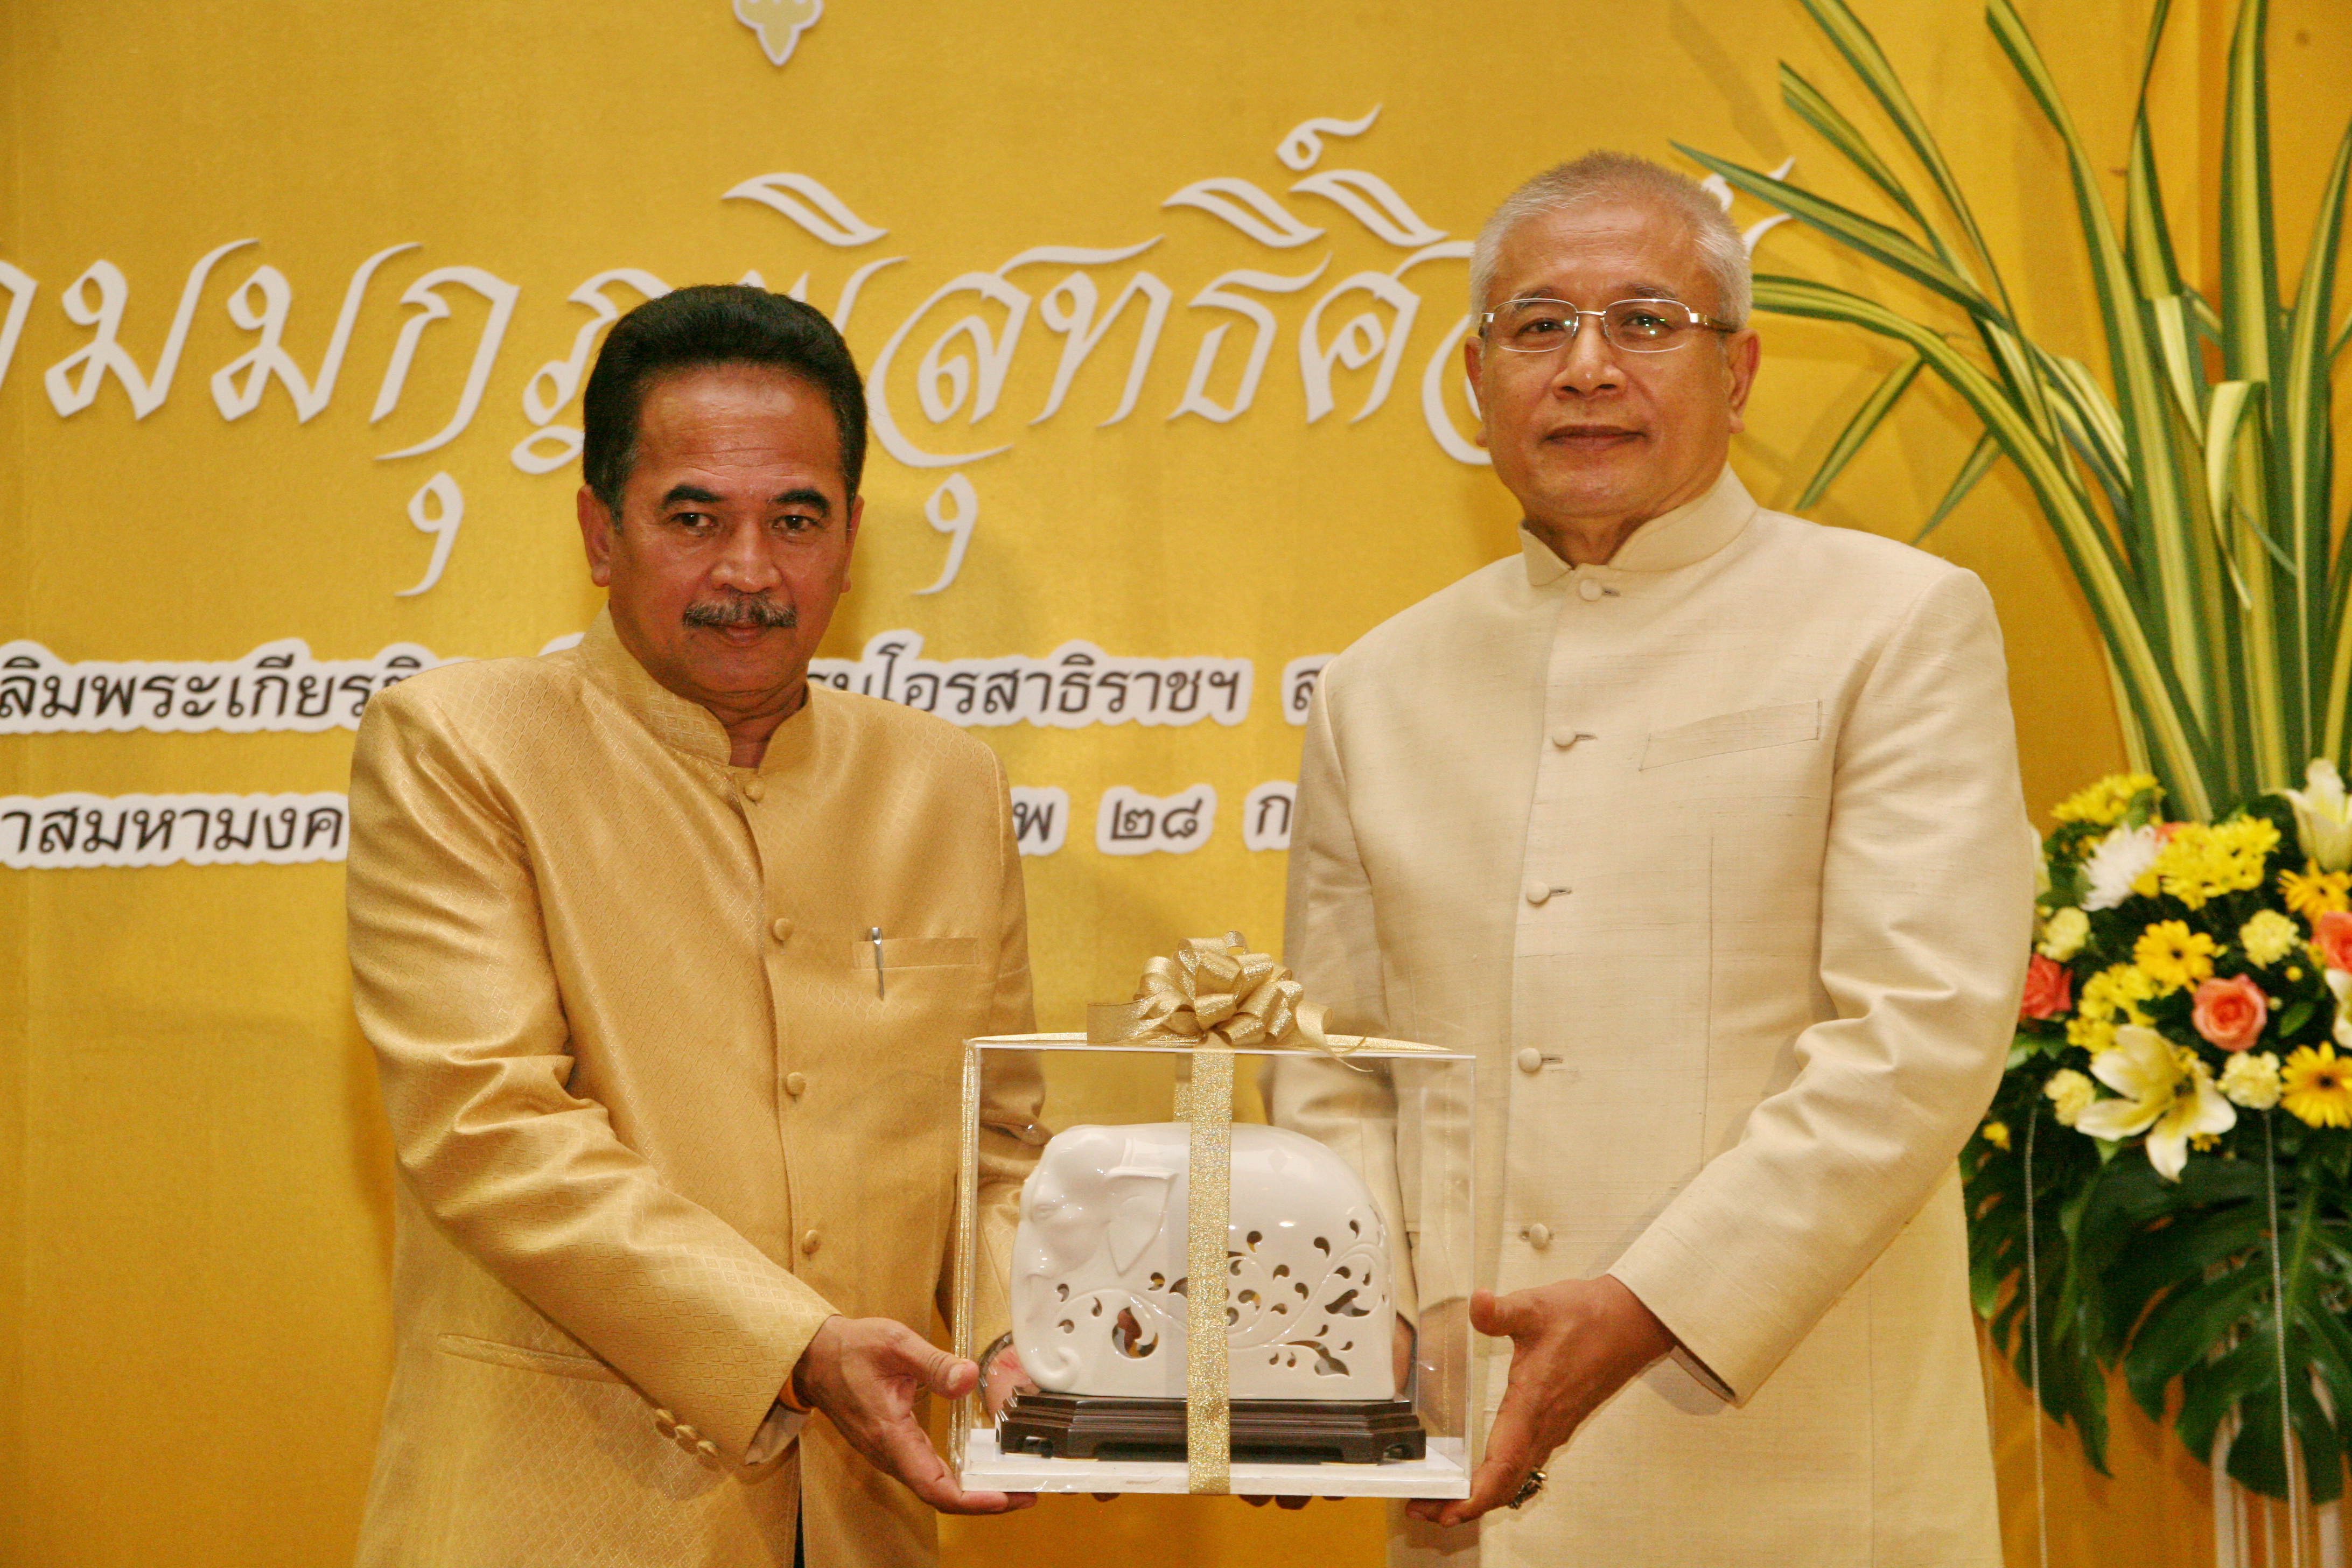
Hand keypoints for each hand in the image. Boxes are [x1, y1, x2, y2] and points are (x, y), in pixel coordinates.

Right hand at [792, 1315, 1035, 1514]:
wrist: (816, 1357)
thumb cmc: (850, 1350)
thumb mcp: (895, 1344)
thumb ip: (934, 1363)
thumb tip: (969, 1377)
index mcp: (891, 1436)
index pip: (935, 1487)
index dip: (974, 1500)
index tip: (1007, 1498)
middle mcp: (890, 1453)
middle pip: (941, 1495)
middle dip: (985, 1500)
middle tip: (1026, 1492)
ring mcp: (891, 1453)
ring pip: (935, 1486)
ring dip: (973, 1490)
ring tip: (1011, 1481)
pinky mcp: (893, 1446)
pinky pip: (927, 1471)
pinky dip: (957, 1476)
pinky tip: (980, 1464)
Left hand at [1406, 1276, 1673, 1527]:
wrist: (1630, 1322)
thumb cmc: (1588, 1317)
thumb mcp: (1536, 1306)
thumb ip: (1502, 1311)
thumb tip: (1478, 1302)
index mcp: (1533, 1404)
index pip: (1502, 1465)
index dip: (1475, 1495)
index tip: (1447, 1511)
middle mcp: (1544, 1425)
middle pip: (1504, 1483)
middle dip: (1465, 1504)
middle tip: (1425, 1511)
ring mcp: (1553, 1427)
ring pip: (1515, 1476)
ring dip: (1481, 1494)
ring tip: (1444, 1499)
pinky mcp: (1557, 1422)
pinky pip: (1525, 1463)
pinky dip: (1500, 1478)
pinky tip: (1483, 1473)